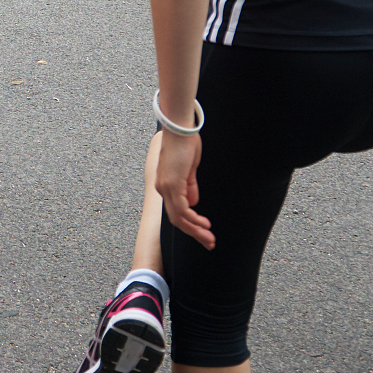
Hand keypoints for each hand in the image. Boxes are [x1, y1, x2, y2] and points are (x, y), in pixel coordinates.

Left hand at [155, 132, 213, 248]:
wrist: (179, 129)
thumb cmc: (185, 144)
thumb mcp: (189, 169)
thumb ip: (189, 186)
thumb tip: (193, 204)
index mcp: (165, 185)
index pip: (176, 212)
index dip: (191, 224)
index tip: (205, 231)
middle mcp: (162, 188)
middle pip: (176, 220)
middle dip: (194, 233)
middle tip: (209, 243)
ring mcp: (166, 187)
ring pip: (179, 218)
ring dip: (195, 230)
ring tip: (209, 238)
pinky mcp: (172, 184)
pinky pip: (181, 208)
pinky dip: (193, 219)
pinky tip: (204, 224)